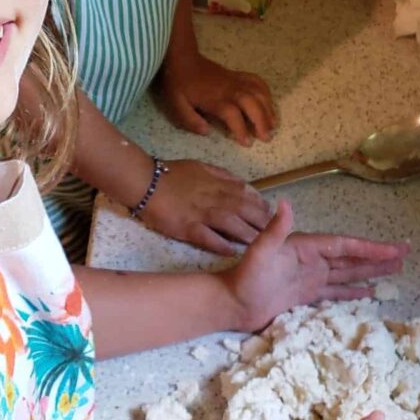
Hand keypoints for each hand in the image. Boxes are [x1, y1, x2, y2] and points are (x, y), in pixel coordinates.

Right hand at [141, 159, 271, 255]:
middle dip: (262, 223)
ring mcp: (202, 214)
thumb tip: (242, 184)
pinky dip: (222, 245)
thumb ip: (222, 175)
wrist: (146, 182)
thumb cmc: (172, 174)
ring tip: (260, 245)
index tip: (272, 216)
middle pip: (245, 211)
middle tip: (274, 235)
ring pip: (232, 225)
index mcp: (218, 184)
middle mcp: (215, 199)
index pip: (248, 195)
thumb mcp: (201, 166)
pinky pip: (209, 238)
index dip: (262, 206)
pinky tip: (234, 252)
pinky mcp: (188, 228)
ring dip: (248, 235)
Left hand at [159, 51, 276, 145]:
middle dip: (262, 120)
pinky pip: (258, 81)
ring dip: (268, 109)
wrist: (183, 58)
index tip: (246, 143)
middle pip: (252, 103)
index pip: (233, 115)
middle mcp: (230, 89)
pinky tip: (268, 104)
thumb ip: (190, 120)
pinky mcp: (238, 75)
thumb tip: (207, 132)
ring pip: (259, 93)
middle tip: (266, 137)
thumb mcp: (176, 105)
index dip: (241, 130)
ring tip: (272, 125)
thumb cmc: (179, 84)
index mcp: (215, 98)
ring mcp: (236, 81)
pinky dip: (266, 92)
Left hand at [226, 201, 406, 331]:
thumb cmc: (245, 278)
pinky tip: (370, 292)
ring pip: (348, 273)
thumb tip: (287, 203)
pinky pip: (337, 292)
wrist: (231, 303)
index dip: (370, 247)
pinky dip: (354, 291)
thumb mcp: (261, 252)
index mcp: (306, 247)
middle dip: (378, 256)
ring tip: (396, 269)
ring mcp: (311, 277)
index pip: (345, 246)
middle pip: (352, 257)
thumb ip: (275, 230)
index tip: (393, 249)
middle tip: (406, 254)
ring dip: (371, 270)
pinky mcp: (307, 294)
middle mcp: (312, 260)